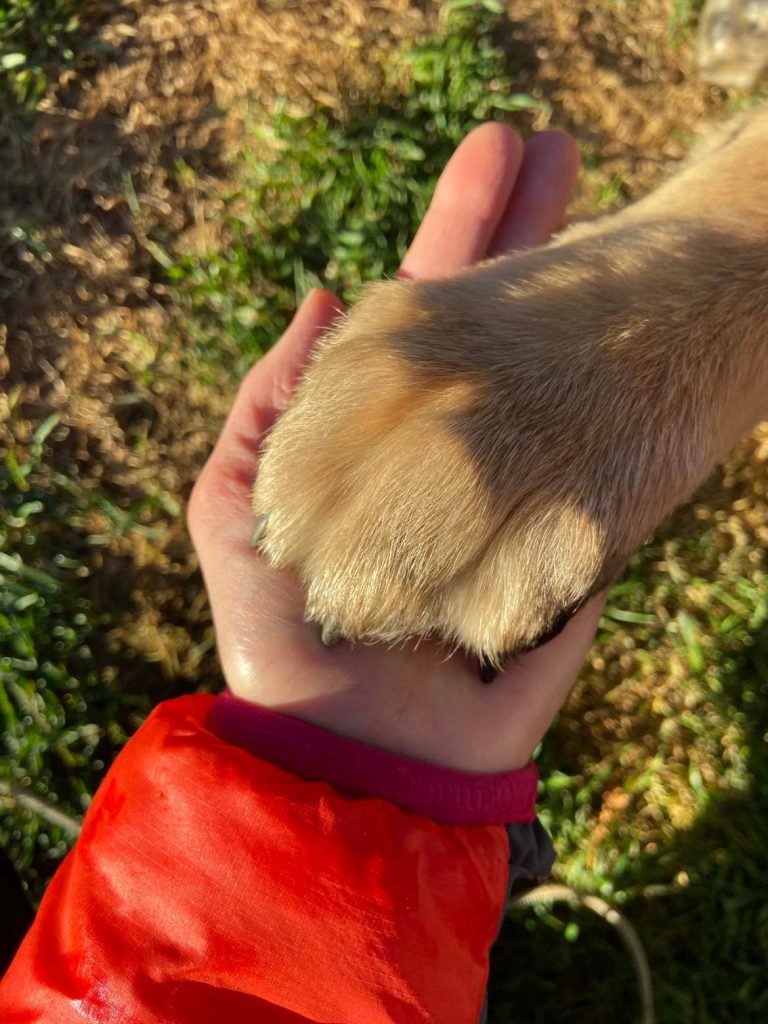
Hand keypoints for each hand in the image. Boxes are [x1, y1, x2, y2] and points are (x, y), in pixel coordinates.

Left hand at [188, 123, 604, 773]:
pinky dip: (618, 391)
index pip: (424, 306)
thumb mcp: (237, 510)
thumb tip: (322, 298)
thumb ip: (272, 411)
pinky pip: (588, 456)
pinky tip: (649, 319)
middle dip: (528, 233)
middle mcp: (451, 445)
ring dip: (581, 288)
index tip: (499, 154)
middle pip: (498, 318)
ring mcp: (514, 484)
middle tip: (564, 149)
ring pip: (552, 368)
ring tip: (619, 211)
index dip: (458, 229)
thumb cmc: (279, 635)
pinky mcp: (564, 536)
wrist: (361, 751)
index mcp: (379, 431)